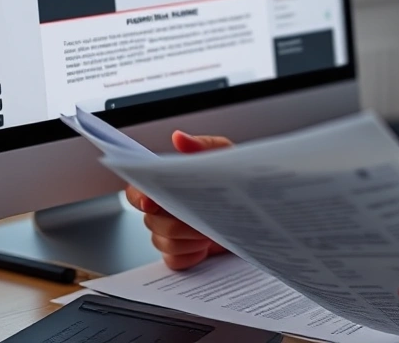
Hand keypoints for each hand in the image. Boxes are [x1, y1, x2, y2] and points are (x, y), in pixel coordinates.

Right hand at [124, 131, 232, 269]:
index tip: (150, 201)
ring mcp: (172, 234)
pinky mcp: (183, 254)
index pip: (137, 190)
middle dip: (176, 222)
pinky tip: (206, 246)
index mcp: (170, 184)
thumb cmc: (241, 181)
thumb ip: (204, 145)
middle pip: (150, 220)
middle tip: (201, 219)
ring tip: (210, 231)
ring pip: (161, 242)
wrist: (261, 213)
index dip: (138, 196)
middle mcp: (166, 209)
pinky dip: (190, 255)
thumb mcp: (228, 157)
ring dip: (187, 239)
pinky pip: (174, 261)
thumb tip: (179, 138)